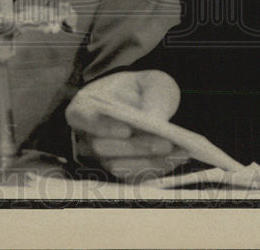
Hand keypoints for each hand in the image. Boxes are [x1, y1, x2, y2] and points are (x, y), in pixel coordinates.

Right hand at [66, 70, 188, 181]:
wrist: (146, 102)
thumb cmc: (141, 89)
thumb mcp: (150, 82)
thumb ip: (151, 97)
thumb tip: (154, 121)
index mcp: (85, 106)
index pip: (81, 118)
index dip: (100, 126)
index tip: (127, 129)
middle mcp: (87, 135)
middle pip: (102, 147)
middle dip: (136, 147)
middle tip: (165, 143)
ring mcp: (101, 156)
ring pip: (119, 166)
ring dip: (150, 161)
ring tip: (179, 151)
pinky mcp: (119, 170)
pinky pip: (134, 176)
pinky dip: (157, 168)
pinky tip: (179, 158)